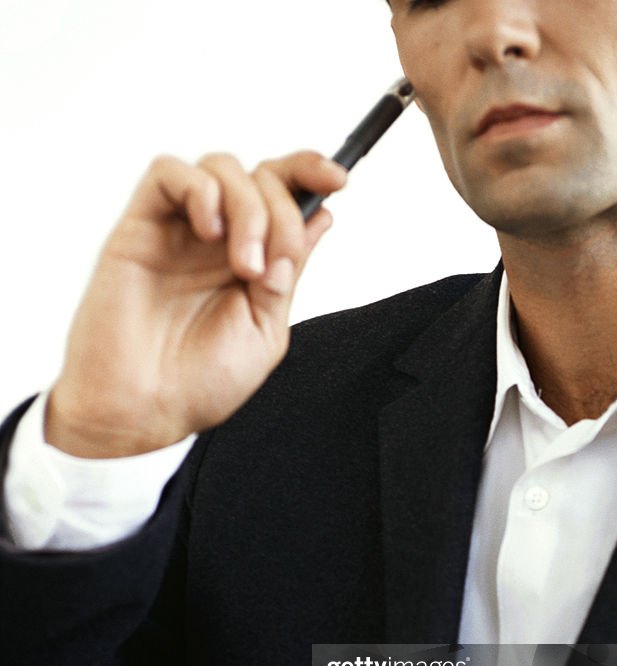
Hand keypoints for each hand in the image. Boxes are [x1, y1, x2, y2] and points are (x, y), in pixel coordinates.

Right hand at [47, 151, 346, 455]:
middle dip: (282, 212)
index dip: (311, 173)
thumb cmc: (197, 385)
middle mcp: (217, 241)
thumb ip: (290, 272)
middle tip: (270, 268)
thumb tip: (320, 218)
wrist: (142, 411)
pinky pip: (168, 172)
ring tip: (244, 265)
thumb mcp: (265, 330)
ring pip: (221, 167)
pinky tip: (209, 231)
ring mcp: (179, 231)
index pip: (284, 194)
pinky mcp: (140, 227)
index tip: (339, 180)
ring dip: (248, 208)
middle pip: (261, 176)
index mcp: (252, 262)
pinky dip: (200, 189)